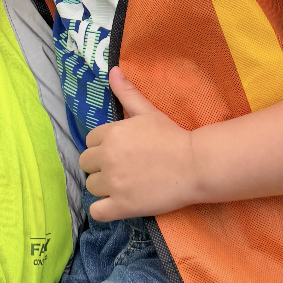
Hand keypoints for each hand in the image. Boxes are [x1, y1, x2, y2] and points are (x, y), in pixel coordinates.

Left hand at [80, 68, 198, 220]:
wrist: (195, 165)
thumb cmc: (173, 136)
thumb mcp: (148, 111)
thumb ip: (127, 93)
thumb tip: (112, 70)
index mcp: (111, 133)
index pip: (90, 141)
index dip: (104, 146)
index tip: (122, 152)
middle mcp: (107, 157)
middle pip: (86, 164)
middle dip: (100, 166)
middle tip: (122, 169)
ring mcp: (114, 183)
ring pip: (91, 186)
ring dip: (103, 187)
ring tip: (124, 185)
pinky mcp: (122, 206)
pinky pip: (97, 212)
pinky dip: (103, 210)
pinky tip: (116, 205)